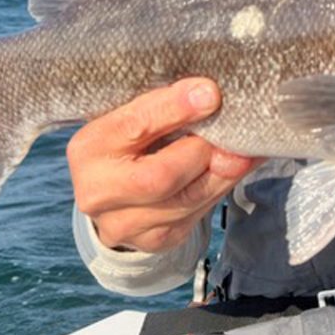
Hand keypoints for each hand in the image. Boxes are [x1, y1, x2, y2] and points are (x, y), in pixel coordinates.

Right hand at [67, 77, 258, 251]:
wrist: (112, 191)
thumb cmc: (130, 140)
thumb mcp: (132, 114)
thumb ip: (163, 106)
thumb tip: (209, 95)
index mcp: (90, 147)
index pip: (134, 125)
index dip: (175, 108)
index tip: (210, 93)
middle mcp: (98, 191)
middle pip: (160, 177)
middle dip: (200, 153)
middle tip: (229, 133)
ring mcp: (122, 224)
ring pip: (185, 201)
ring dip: (222, 173)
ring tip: (245, 150)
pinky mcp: (152, 240)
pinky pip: (195, 216)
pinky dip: (220, 189)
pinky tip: (235, 169)